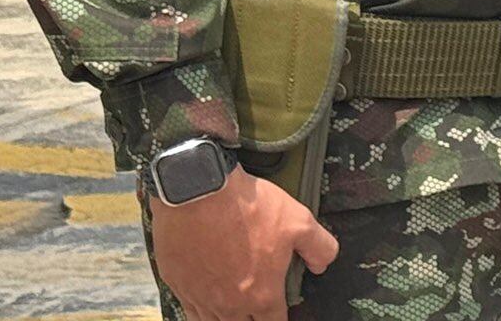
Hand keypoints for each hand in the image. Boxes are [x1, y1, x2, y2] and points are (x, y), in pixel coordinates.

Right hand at [148, 165, 336, 320]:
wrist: (200, 192)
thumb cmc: (248, 207)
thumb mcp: (299, 221)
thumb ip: (319, 247)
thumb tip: (323, 264)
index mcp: (262, 295)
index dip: (280, 319)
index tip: (279, 312)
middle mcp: (230, 305)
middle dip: (253, 319)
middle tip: (258, 309)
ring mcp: (201, 298)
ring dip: (227, 317)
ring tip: (235, 308)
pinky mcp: (178, 286)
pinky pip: (190, 312)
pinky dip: (201, 310)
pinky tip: (207, 301)